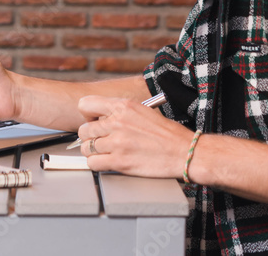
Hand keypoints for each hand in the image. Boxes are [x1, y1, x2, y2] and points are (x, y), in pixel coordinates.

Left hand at [76, 95, 191, 177]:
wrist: (184, 152)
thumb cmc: (167, 134)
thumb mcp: (143, 111)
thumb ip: (120, 113)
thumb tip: (101, 118)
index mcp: (124, 106)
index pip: (86, 104)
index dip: (87, 114)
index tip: (92, 120)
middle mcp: (118, 122)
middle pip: (84, 130)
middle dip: (90, 136)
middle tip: (100, 140)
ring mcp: (117, 143)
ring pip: (86, 148)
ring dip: (93, 152)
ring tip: (106, 152)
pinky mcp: (119, 162)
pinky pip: (92, 163)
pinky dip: (97, 164)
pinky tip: (107, 161)